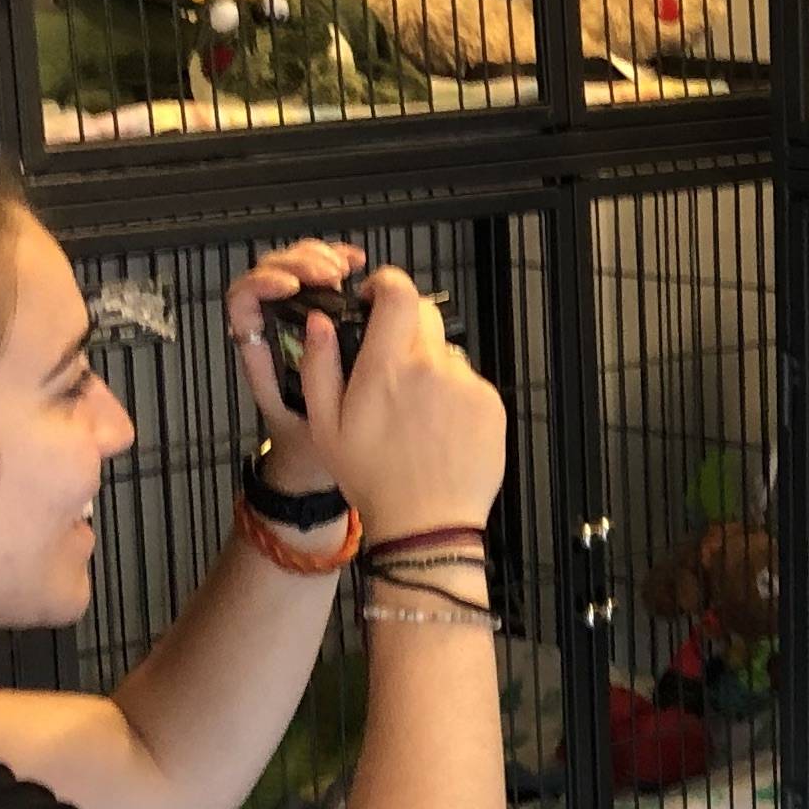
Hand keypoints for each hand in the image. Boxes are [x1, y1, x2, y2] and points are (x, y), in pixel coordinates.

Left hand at [226, 238, 365, 490]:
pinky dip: (336, 260)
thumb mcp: (307, 412)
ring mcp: (293, 317)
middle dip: (299, 263)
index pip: (243, 298)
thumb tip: (317, 328)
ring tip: (347, 265)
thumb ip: (309, 375)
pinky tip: (356, 262)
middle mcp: (271, 326)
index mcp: (257, 347)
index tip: (296, 287)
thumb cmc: (307, 439)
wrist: (317, 457)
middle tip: (332, 273)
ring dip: (318, 256)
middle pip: (268, 271)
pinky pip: (319, 276)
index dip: (265, 283)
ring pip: (291, 267)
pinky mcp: (319, 314)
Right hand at [307, 264, 507, 537]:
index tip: (376, 297)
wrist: (426, 524)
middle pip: (424, 316)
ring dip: (429, 368)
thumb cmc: (373, 479)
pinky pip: (468, 383)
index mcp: (387, 367)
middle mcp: (432, 367)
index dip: (387, 284)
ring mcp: (467, 384)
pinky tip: (438, 430)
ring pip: (446, 354)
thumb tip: (318, 322)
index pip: (399, 293)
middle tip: (390, 364)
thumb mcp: (325, 426)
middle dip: (405, 328)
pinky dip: (454, 396)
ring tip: (414, 414)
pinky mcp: (490, 404)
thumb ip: (320, 366)